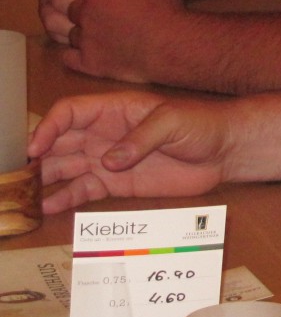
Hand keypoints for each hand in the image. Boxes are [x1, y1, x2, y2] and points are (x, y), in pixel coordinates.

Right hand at [27, 92, 230, 213]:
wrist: (224, 151)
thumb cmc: (201, 125)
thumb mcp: (173, 122)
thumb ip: (140, 139)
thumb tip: (109, 161)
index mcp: (114, 109)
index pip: (70, 113)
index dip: (48, 127)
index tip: (35, 148)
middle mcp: (103, 133)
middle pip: (60, 141)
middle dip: (38, 156)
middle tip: (20, 177)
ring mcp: (108, 159)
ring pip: (66, 167)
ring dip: (46, 178)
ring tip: (25, 196)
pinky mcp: (117, 183)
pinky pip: (84, 189)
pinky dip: (65, 198)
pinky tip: (47, 207)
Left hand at [62, 0, 186, 82]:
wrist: (173, 47)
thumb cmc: (169, 14)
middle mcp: (88, 13)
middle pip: (73, 6)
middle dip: (87, 9)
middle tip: (105, 15)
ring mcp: (86, 39)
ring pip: (70, 32)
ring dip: (83, 33)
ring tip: (101, 36)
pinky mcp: (89, 62)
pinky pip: (68, 57)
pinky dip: (75, 55)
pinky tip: (88, 53)